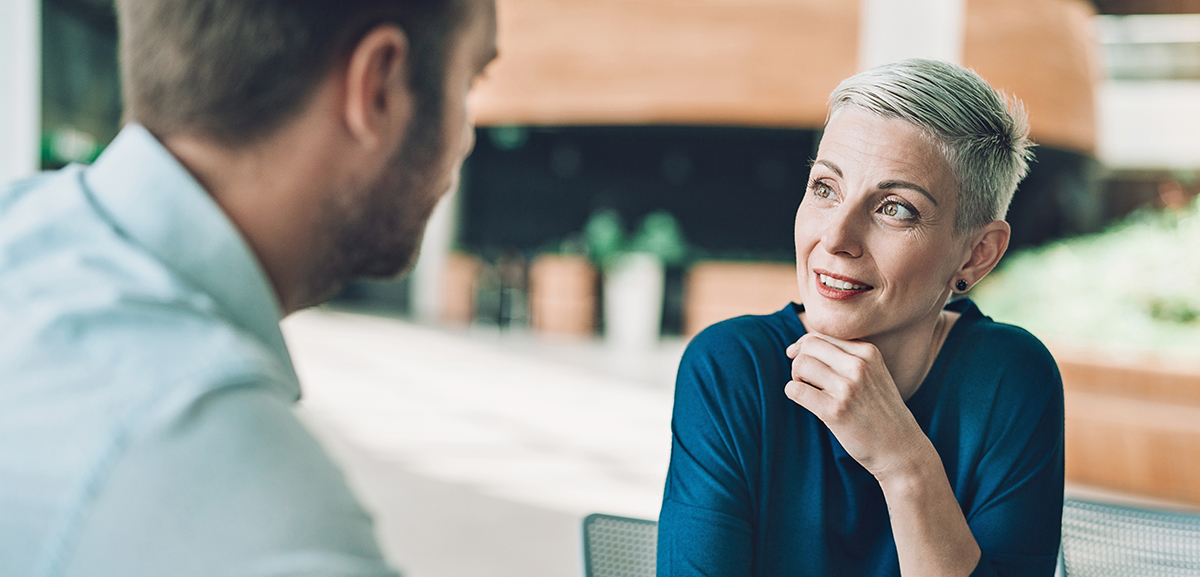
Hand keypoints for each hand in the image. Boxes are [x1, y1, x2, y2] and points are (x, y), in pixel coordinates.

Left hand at [784, 332, 928, 480]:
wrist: (901, 449)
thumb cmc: (880, 411)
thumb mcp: (873, 374)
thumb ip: (845, 357)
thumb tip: (797, 347)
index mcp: (868, 352)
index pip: (821, 335)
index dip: (805, 348)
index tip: (801, 361)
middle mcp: (859, 366)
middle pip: (808, 346)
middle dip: (799, 360)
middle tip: (806, 379)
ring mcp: (847, 388)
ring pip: (800, 365)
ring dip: (797, 378)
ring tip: (809, 391)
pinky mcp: (835, 411)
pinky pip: (796, 390)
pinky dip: (793, 393)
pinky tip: (807, 402)